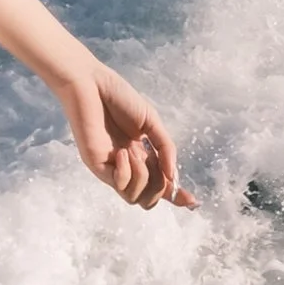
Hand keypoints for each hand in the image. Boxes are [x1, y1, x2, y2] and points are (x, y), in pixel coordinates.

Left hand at [58, 63, 193, 212]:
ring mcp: (111, 168)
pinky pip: (118, 184)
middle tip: (157, 163)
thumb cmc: (119, 98)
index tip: (192, 201)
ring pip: (133, 197)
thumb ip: (165, 148)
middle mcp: (127, 166)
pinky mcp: (96, 165)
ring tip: (136, 152)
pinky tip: (122, 152)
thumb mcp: (151, 121)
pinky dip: (126, 172)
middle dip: (160, 188)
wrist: (91, 84)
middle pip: (148, 199)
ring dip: (143, 177)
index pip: (159, 184)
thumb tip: (174, 177)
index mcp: (141, 155)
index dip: (176, 195)